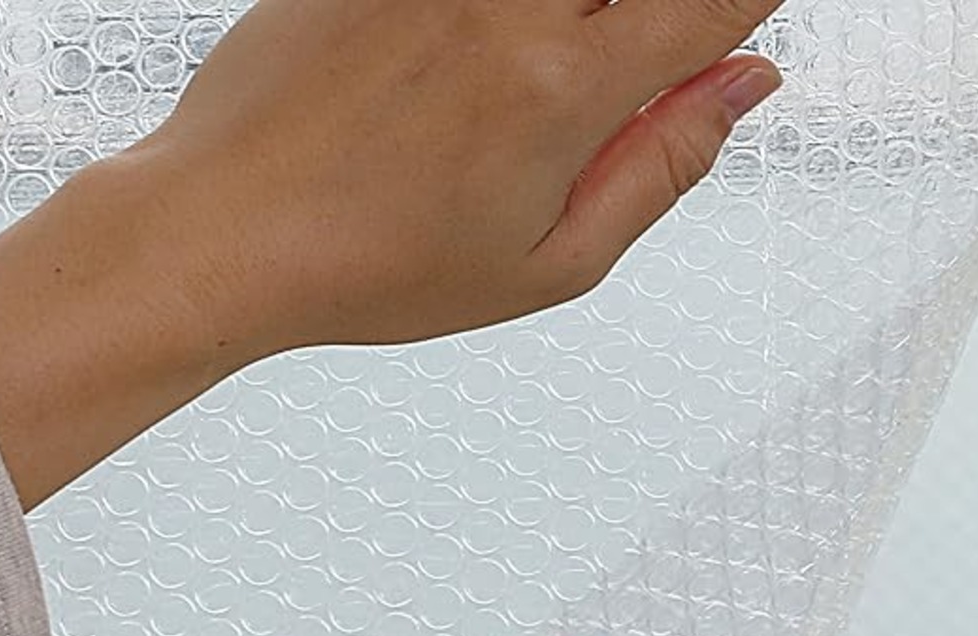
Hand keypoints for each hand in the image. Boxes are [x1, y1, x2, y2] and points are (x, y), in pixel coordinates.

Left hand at [121, 0, 782, 352]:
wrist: (231, 228)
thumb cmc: (376, 267)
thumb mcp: (547, 267)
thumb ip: (660, 169)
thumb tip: (744, 87)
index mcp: (563, 90)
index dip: (746, 3)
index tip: (736, 23)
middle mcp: (506, 0)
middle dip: (650, 17)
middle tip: (607, 77)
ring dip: (574, 21)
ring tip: (520, 97)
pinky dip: (506, 20)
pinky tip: (468, 74)